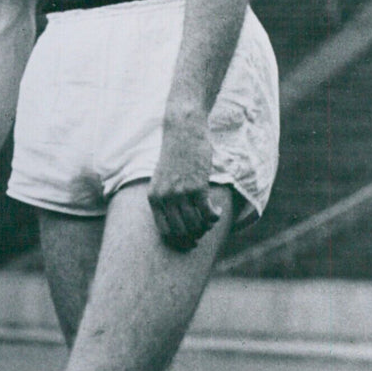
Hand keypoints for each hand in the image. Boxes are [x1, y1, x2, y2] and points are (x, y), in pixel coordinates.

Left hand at [148, 112, 220, 250]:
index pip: (165, 231)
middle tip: (204, 227)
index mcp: (153, 197)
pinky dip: (215, 216)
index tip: (191, 237)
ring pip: (196, 225)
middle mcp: (164, 198)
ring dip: (207, 225)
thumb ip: (167, 199)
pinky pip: (208, 214)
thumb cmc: (175, 156)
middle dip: (195, 234)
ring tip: (211, 216)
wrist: (183, 132)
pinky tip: (217, 209)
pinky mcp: (197, 187)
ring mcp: (180, 193)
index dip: (180, 239)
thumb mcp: (162, 179)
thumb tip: (183, 225)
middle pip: (182, 231)